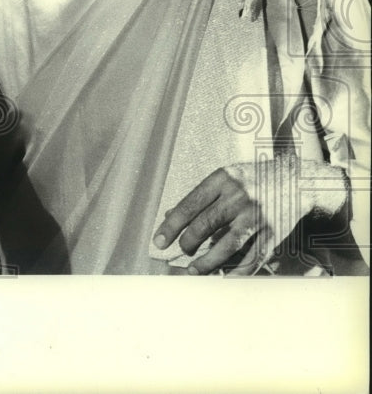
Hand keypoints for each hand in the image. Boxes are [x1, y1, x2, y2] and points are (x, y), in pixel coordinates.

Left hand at [153, 155, 342, 274]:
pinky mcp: (274, 233)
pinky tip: (223, 278)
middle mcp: (239, 196)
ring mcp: (258, 215)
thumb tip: (170, 217)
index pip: (189, 205)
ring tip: (194, 270)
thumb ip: (200, 196)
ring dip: (207, 262)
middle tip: (182, 252)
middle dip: (188, 243)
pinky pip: (252, 257)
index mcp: (222, 180)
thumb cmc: (252, 180)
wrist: (298, 179)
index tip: (159, 242)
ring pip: (227, 245)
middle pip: (205, 225)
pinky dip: (236, 271)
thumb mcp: (225, 178)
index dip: (171, 226)